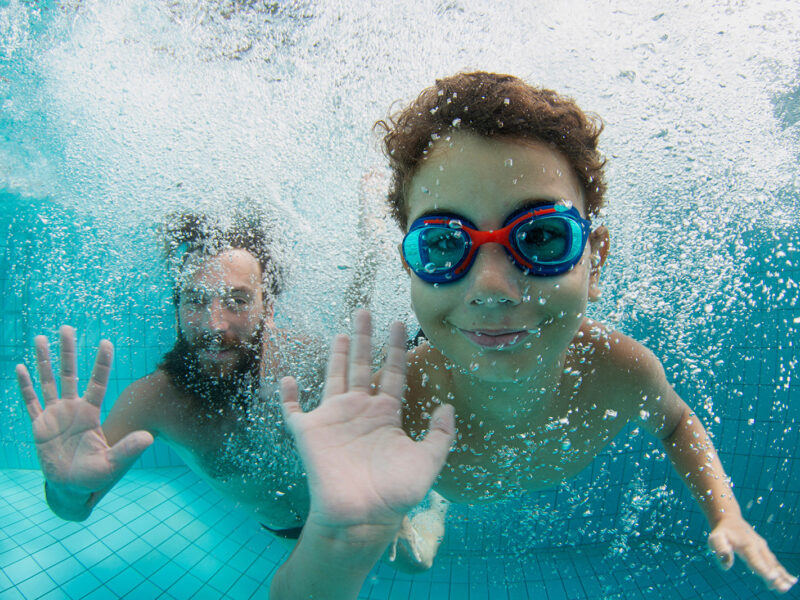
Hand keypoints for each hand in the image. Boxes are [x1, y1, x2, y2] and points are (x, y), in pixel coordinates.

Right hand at [16, 326, 152, 502]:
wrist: (73, 489)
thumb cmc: (96, 476)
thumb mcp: (114, 463)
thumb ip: (128, 449)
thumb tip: (149, 438)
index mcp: (91, 414)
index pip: (98, 383)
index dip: (101, 363)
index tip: (106, 342)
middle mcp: (73, 409)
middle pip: (69, 374)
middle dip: (68, 351)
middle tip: (67, 328)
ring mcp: (55, 415)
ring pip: (48, 382)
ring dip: (44, 361)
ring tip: (41, 338)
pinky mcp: (39, 427)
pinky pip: (31, 402)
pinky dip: (25, 386)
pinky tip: (21, 368)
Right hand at [280, 310, 454, 530]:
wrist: (360, 517)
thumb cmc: (394, 493)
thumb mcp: (427, 462)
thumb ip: (440, 435)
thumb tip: (447, 407)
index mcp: (386, 414)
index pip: (393, 373)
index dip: (396, 349)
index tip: (399, 325)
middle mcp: (360, 410)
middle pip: (362, 365)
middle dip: (364, 338)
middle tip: (366, 311)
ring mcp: (334, 419)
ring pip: (334, 376)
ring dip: (336, 354)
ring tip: (341, 330)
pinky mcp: (309, 433)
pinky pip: (294, 410)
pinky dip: (288, 396)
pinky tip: (286, 379)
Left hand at [708, 515, 796, 592]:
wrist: (729, 519)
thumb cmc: (722, 532)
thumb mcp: (715, 539)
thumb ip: (721, 550)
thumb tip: (726, 565)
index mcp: (747, 546)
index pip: (756, 561)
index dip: (763, 570)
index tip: (772, 578)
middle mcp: (758, 547)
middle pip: (768, 564)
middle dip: (776, 577)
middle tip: (784, 588)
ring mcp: (763, 548)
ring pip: (774, 564)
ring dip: (782, 575)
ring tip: (789, 585)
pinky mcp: (764, 550)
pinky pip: (774, 562)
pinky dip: (782, 571)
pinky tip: (790, 580)